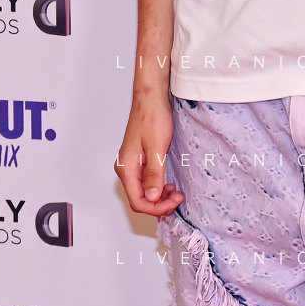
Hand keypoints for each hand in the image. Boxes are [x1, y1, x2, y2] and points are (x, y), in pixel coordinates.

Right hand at [115, 92, 183, 217]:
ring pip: (143, 191)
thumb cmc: (152, 116)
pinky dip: (158, 186)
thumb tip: (153, 197)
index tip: (173, 203)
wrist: (151, 98)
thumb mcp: (156, 147)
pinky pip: (146, 181)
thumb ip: (154, 174)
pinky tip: (169, 183)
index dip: (156, 208)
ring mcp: (132, 164)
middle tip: (178, 197)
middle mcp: (126, 168)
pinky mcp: (139, 160)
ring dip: (159, 196)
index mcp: (126, 168)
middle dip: (159, 204)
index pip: (138, 201)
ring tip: (175, 191)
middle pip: (139, 199)